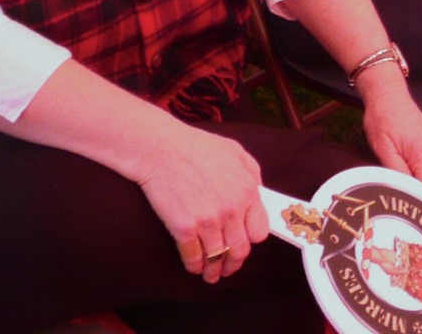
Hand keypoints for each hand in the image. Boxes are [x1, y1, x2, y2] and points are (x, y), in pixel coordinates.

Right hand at [133, 122, 269, 282]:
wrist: (162, 149)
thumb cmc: (198, 147)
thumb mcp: (236, 152)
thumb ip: (253, 175)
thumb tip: (259, 196)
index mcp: (247, 192)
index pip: (259, 232)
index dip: (251, 240)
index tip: (244, 243)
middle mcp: (230, 210)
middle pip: (240, 250)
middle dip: (234, 262)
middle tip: (228, 267)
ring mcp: (207, 221)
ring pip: (217, 258)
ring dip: (214, 270)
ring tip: (211, 273)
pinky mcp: (183, 229)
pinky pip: (193, 258)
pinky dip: (194, 266)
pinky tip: (194, 266)